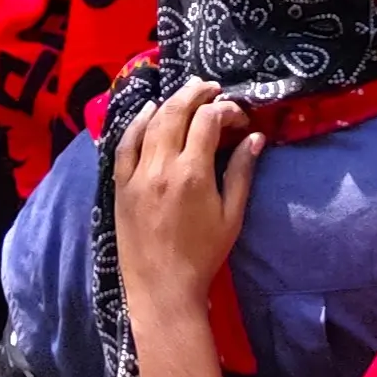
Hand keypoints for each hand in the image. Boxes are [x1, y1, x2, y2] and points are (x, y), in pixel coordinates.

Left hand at [115, 80, 261, 308]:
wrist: (163, 288)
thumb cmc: (203, 255)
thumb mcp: (231, 216)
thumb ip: (241, 173)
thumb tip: (255, 138)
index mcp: (193, 174)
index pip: (208, 121)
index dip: (226, 110)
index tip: (239, 117)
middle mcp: (162, 167)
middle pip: (176, 112)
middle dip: (196, 94)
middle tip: (212, 88)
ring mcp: (136, 175)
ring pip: (151, 123)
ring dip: (170, 102)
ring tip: (187, 93)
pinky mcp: (120, 185)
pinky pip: (125, 145)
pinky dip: (136, 123)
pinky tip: (148, 111)